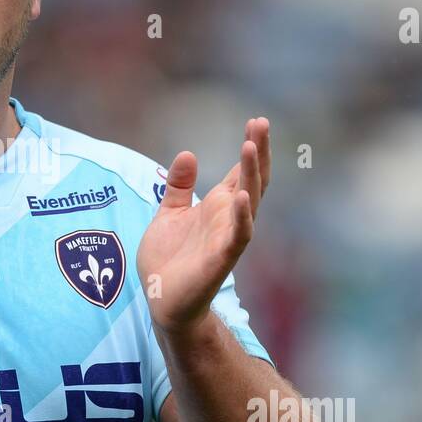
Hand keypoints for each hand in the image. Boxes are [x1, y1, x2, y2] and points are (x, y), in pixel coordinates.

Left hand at [137, 117, 270, 334]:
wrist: (159, 300)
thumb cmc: (168, 260)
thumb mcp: (169, 214)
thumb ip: (179, 186)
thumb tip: (188, 153)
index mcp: (217, 207)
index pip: (239, 172)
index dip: (251, 147)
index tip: (257, 120)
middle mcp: (228, 219)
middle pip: (251, 180)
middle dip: (258, 152)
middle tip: (261, 123)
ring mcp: (227, 238)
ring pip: (248, 202)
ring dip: (251, 175)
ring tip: (251, 146)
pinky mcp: (220, 259)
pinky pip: (237, 236)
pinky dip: (242, 217)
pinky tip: (242, 196)